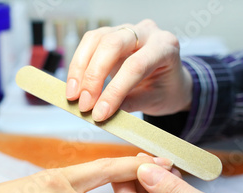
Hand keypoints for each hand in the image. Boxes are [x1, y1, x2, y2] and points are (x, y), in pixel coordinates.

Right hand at [66, 19, 191, 121]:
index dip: (114, 91)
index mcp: (165, 47)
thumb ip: (130, 104)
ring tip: (73, 96)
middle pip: (113, 45)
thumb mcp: (154, 101)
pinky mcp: (110, 34)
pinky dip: (78, 65)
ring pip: (96, 40)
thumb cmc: (165, 90)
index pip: (136, 66)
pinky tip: (75, 85)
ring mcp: (127, 30)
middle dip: (93, 77)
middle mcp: (147, 32)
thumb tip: (100, 111)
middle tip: (84, 105)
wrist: (169, 80)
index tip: (99, 113)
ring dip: (80, 69)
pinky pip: (88, 43)